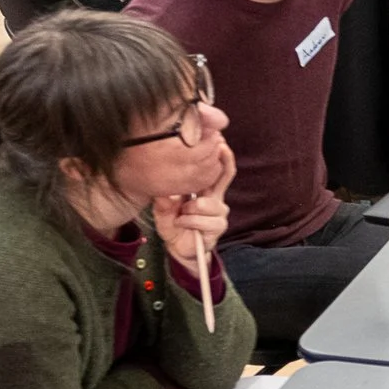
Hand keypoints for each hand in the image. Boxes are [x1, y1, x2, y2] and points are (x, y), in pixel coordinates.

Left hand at [153, 140, 233, 275]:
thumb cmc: (174, 224)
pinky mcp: (217, 227)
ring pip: (210, 203)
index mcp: (204, 189)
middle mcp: (215, 198)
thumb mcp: (163, 209)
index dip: (220, 153)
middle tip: (218, 148)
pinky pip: (205, 220)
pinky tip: (182, 223)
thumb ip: (164, 200)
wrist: (179, 248)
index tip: (218, 139)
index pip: (216, 168)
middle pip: (225, 174)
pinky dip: (190, 221)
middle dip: (223, 160)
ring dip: (192, 207)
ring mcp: (218, 213)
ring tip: (181, 213)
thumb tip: (165, 193)